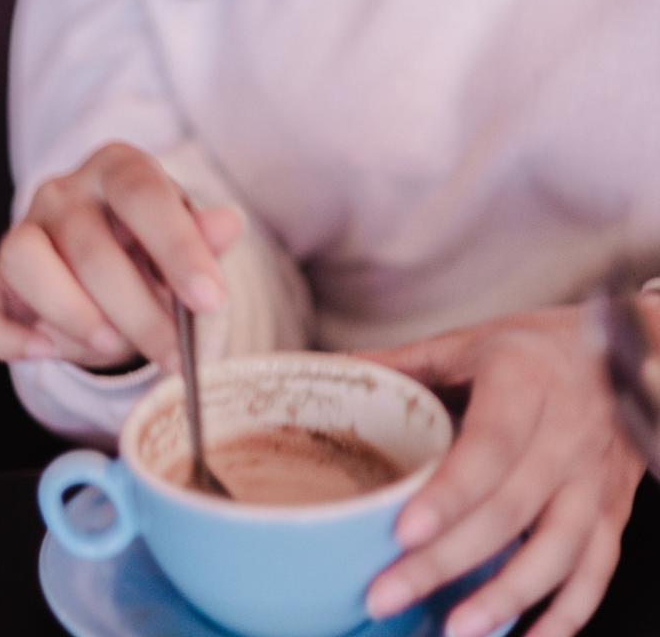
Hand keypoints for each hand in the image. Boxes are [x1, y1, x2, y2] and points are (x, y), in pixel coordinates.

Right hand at [0, 143, 241, 370]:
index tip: (208, 301)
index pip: (141, 194)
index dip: (177, 248)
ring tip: (110, 345)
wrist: (109, 274)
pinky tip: (43, 352)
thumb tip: (228, 224)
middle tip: (172, 354)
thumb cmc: (150, 254)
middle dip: (137, 310)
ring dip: (70, 312)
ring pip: (22, 258)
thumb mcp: (185, 246)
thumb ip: (203, 240)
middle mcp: (62, 192)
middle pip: (88, 244)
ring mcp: (20, 232)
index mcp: (116, 169)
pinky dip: (3, 335)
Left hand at [361, 305, 644, 636]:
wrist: (616, 354)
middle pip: (510, 509)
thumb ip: (403, 363)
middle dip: (449, 560)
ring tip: (452, 630)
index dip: (449, 494)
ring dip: (506, 597)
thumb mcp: (465, 342)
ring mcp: (593, 478)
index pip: (489, 446)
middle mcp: (565, 434)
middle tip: (388, 592)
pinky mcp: (613, 510)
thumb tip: (333, 370)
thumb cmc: (529, 348)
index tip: (403, 531)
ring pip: (558, 549)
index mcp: (522, 383)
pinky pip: (596, 569)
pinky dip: (566, 614)